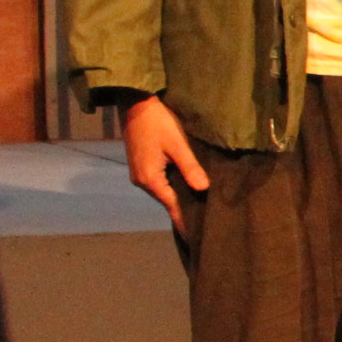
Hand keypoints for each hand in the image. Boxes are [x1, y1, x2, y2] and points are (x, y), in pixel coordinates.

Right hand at [124, 96, 211, 237]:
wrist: (135, 102)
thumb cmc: (157, 121)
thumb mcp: (177, 144)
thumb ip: (190, 167)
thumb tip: (203, 190)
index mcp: (150, 180)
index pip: (172, 207)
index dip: (185, 222)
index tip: (196, 239)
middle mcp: (142, 181)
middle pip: (168, 201)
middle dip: (185, 211)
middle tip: (205, 224)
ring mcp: (139, 174)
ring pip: (164, 191)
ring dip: (179, 198)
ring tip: (200, 208)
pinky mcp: (141, 165)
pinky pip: (160, 182)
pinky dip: (173, 187)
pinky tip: (186, 187)